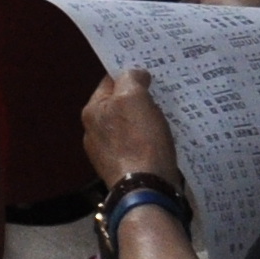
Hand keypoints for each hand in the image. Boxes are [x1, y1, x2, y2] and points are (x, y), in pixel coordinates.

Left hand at [78, 67, 175, 188]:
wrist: (145, 188)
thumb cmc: (139, 141)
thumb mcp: (134, 100)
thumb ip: (131, 81)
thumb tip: (134, 74)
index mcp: (92, 111)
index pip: (110, 82)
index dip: (130, 74)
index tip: (150, 70)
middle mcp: (94, 130)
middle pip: (119, 104)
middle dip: (138, 98)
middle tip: (162, 92)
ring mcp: (107, 151)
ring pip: (129, 125)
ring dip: (145, 120)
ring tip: (167, 116)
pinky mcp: (124, 167)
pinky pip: (137, 144)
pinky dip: (148, 140)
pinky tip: (163, 140)